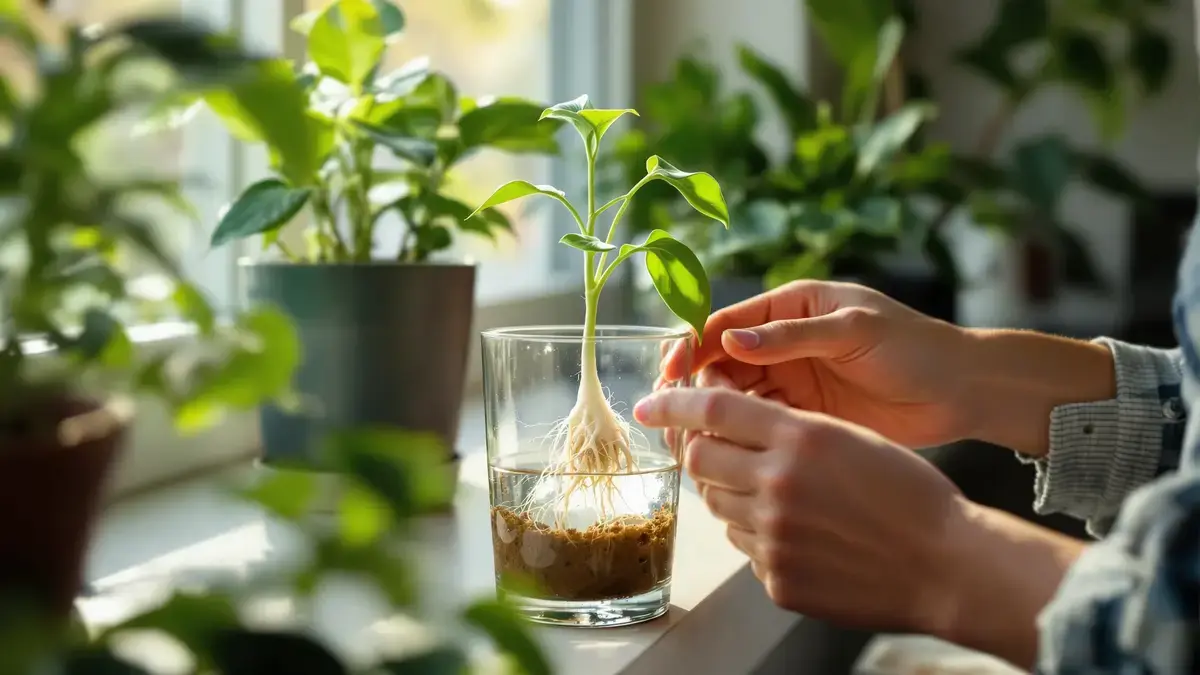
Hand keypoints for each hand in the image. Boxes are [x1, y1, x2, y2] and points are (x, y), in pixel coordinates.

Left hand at [634, 387, 965, 633]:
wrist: (947, 565)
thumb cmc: (910, 494)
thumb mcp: (851, 437)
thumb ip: (788, 429)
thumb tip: (730, 422)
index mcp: (800, 438)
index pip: (713, 409)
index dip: (674, 402)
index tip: (650, 403)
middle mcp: (777, 484)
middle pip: (700, 457)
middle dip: (699, 449)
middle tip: (712, 448)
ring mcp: (774, 537)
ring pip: (717, 505)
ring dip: (730, 493)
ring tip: (773, 493)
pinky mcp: (778, 579)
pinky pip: (745, 547)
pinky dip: (758, 535)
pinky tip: (798, 533)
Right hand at [661, 280, 977, 448]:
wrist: (963, 391)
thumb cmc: (916, 347)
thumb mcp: (854, 331)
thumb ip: (792, 337)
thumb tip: (731, 338)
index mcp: (792, 307)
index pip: (726, 322)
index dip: (693, 345)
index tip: (670, 373)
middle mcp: (783, 342)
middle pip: (722, 361)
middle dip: (698, 385)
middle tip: (681, 417)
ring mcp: (793, 380)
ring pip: (737, 395)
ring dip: (715, 413)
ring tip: (697, 438)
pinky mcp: (805, 415)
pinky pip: (761, 421)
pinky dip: (742, 434)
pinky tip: (728, 452)